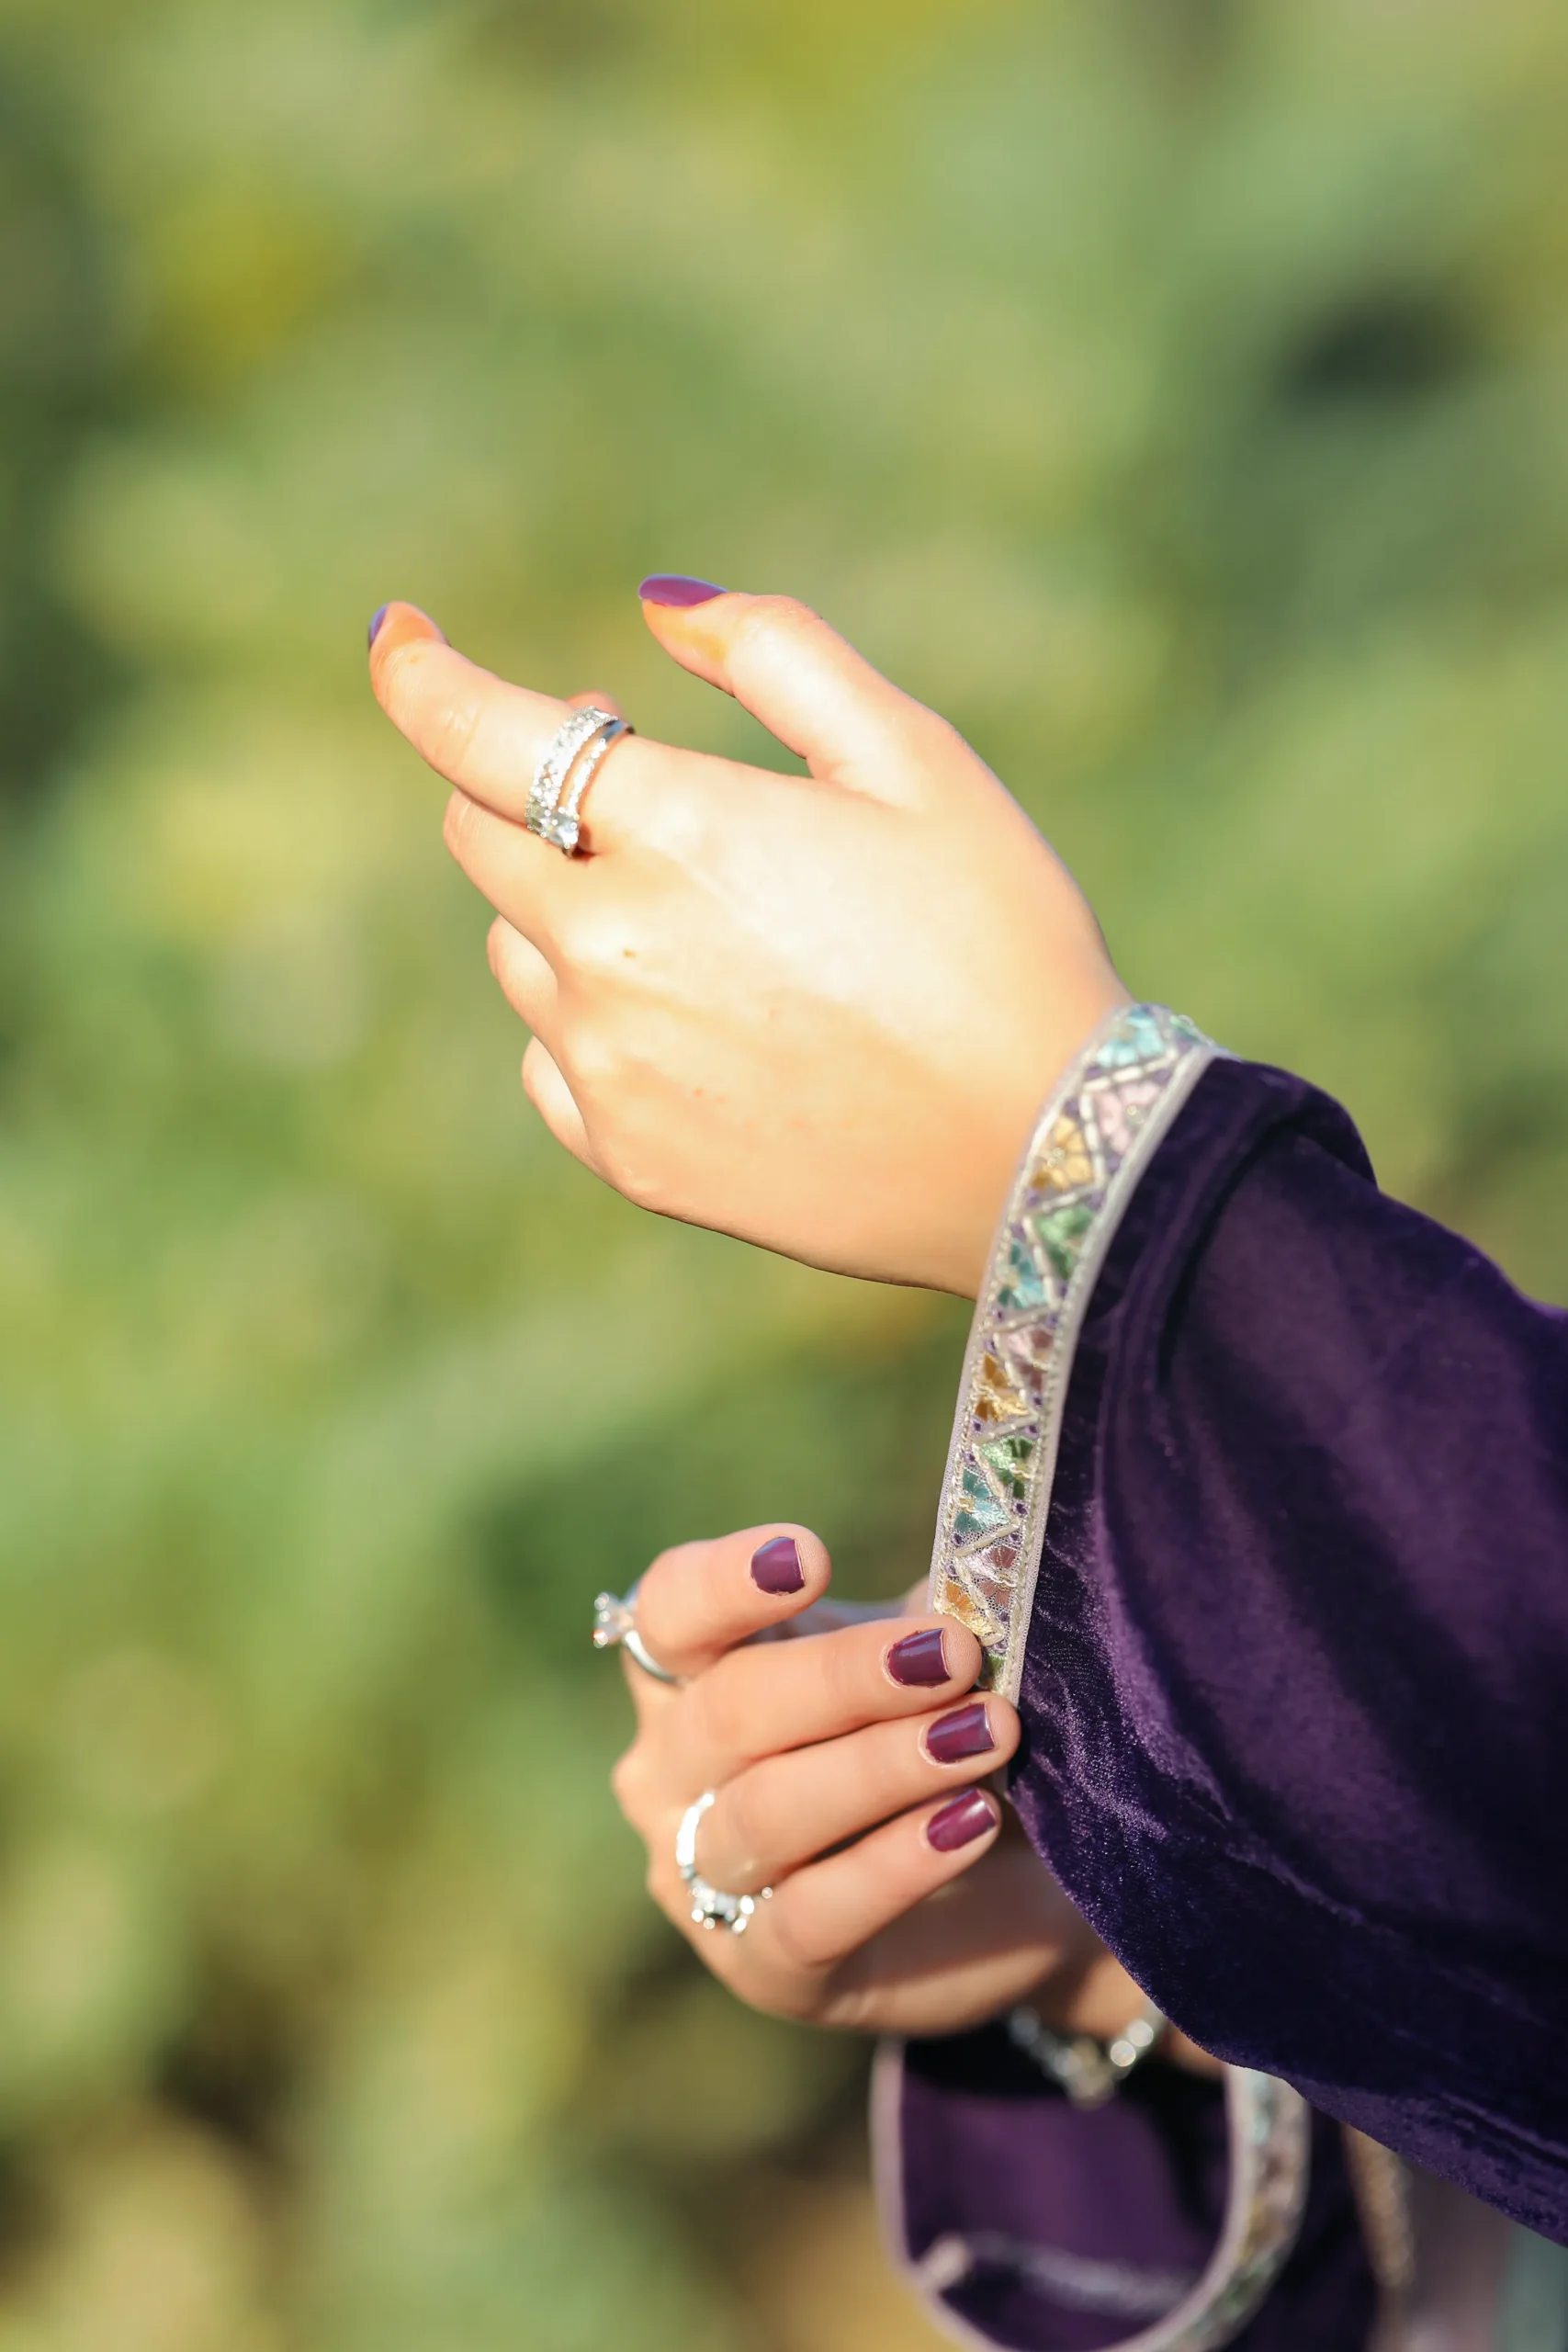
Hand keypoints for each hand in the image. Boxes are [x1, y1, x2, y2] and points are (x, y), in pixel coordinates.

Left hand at [369, 585, 1124, 1294]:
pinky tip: (696, 1023)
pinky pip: (551, 1061)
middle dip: (531, 782)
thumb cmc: (999, 938)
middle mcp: (612, 950)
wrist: (1046, 1155)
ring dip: (570, 907)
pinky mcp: (628, 1157)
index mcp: (679, 829)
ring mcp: (610, 1065)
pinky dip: (589, 1020)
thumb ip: (778, 653)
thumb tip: (658, 606)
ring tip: (708, 922)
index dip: (417, 671)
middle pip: (483, 837)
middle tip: (637, 778)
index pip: (474, 733)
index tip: (399, 632)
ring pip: (518, 952)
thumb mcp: (918, 759)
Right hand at [609, 1521, 1119, 2039]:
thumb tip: (979, 1573)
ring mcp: (701, 1878)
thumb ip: (928, 1619)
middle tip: (952, 1654)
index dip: (725, 1582)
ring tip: (987, 1734)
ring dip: (883, 1766)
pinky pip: (811, 1914)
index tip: (813, 1557)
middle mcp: (668, 1773)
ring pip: (767, 1812)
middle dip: (844, 1677)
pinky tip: (971, 1823)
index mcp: (688, 1673)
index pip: (667, 1611)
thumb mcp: (922, 1662)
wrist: (1005, 1884)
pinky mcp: (762, 1968)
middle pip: (728, 1710)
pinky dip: (895, 1864)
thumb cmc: (932, 1733)